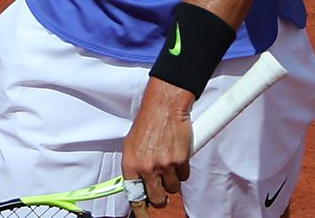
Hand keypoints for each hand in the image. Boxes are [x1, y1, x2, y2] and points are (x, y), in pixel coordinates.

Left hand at [122, 78, 194, 208]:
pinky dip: (182, 168)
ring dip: (172, 179)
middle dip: (160, 194)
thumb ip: (135, 167)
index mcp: (131, 164)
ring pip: (173, 189)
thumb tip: (138, 186)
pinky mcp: (180, 161)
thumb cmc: (148, 124)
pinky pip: (183, 176)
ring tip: (167, 160)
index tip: (144, 216)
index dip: (141, 211)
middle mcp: (146, 168)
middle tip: (161, 182)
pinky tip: (176, 154)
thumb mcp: (132, 145)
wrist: (164, 107)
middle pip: (157, 199)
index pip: (135, 197)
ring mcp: (164, 166)